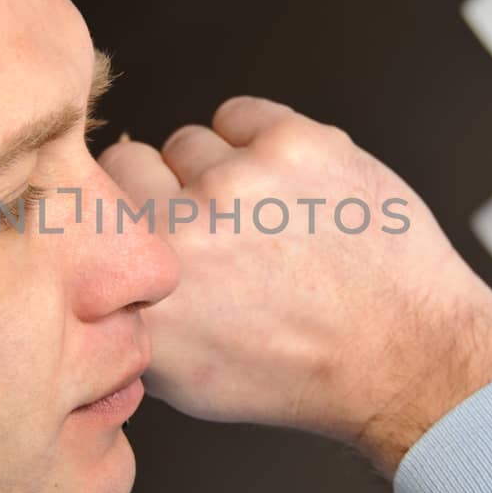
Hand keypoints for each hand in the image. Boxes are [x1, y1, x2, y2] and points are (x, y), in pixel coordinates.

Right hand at [97, 95, 491, 476]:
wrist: (406, 356)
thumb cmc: (297, 371)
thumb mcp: (180, 378)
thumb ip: (122, 309)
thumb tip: (92, 248)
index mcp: (145, 297)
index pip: (86, 207)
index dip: (122, 217)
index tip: (150, 230)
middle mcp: (182, 237)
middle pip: (128, 162)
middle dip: (162, 191)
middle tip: (215, 231)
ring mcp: (241, 182)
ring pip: (191, 142)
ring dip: (218, 172)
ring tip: (266, 222)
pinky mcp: (296, 143)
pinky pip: (240, 114)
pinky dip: (259, 142)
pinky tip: (290, 190)